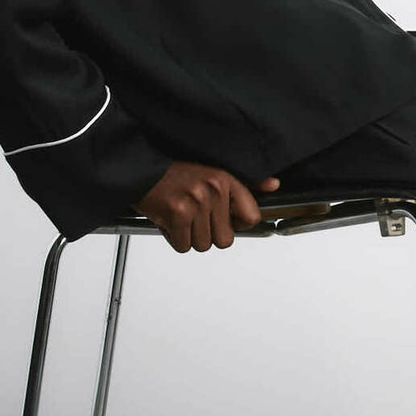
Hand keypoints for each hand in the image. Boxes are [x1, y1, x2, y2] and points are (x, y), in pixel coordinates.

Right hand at [134, 162, 281, 252]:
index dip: (238, 225)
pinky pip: (183, 246)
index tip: (225, 219)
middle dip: (209, 234)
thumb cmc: (176, 173)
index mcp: (226, 179)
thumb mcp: (214, 171)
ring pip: (203, 245)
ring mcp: (195, 202)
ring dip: (190, 236)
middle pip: (225, 239)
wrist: (141, 169)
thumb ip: (246, 183)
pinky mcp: (176, 215)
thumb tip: (274, 185)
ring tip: (182, 217)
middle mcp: (213, 190)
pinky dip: (175, 239)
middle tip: (196, 217)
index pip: (251, 217)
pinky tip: (170, 221)